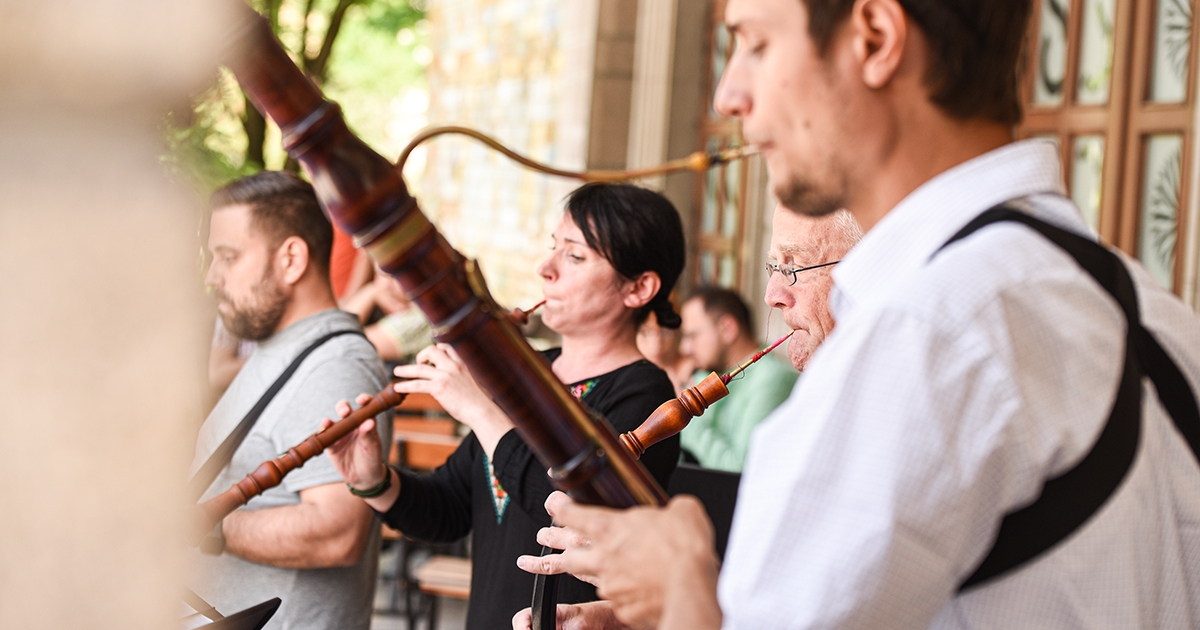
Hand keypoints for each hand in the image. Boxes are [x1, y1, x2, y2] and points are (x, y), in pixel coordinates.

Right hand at [322, 393, 385, 488]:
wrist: (364, 477)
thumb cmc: (372, 458)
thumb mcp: (373, 446)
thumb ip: (369, 434)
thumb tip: (369, 422)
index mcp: (366, 421)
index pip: (365, 406)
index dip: (363, 399)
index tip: (361, 400)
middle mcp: (352, 425)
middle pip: (345, 410)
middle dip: (343, 408)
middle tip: (345, 413)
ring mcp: (341, 434)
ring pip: (333, 422)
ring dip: (329, 421)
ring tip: (328, 422)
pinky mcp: (332, 445)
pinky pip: (326, 437)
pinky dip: (323, 433)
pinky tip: (322, 431)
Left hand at [393, 343, 514, 454]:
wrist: (481, 410)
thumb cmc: (476, 401)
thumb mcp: (468, 381)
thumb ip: (457, 376)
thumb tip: (447, 381)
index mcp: (460, 363)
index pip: (445, 347)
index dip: (434, 350)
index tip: (429, 359)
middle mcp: (452, 366)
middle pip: (431, 350)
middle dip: (420, 356)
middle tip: (417, 365)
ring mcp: (445, 376)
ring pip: (420, 368)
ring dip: (406, 369)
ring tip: (397, 371)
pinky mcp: (439, 388)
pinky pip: (417, 384)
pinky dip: (405, 385)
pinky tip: (398, 388)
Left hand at [518, 491, 720, 629]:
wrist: (691, 589)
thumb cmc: (685, 550)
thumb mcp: (682, 512)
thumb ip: (672, 509)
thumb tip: (677, 510)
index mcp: (612, 529)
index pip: (574, 515)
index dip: (559, 507)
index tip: (552, 503)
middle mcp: (604, 558)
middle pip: (567, 554)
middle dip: (552, 546)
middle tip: (542, 539)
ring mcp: (610, 585)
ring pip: (588, 578)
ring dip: (583, 572)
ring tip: (571, 568)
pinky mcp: (621, 608)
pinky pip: (616, 599)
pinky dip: (620, 594)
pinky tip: (628, 590)